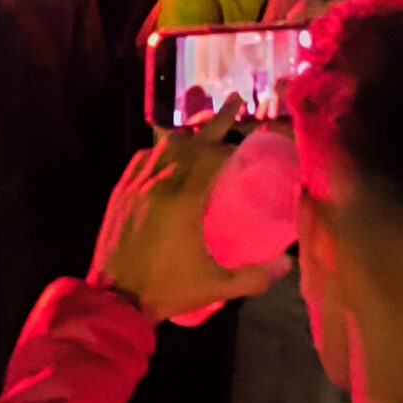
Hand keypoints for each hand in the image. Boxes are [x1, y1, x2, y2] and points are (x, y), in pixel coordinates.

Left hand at [88, 103, 285, 323]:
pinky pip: (143, 158)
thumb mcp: (215, 286)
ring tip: (204, 126)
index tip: (250, 143)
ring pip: (166, 145)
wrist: (114, 300)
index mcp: (186, 200)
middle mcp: (161, 183)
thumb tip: (288, 264)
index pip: (214, 157)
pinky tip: (167, 150)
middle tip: (236, 102)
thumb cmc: (167, 290)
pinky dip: (159, 150)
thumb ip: (255, 276)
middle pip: (193, 141)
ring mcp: (138, 185)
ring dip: (188, 134)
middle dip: (217, 121)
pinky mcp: (121, 192)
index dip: (233, 147)